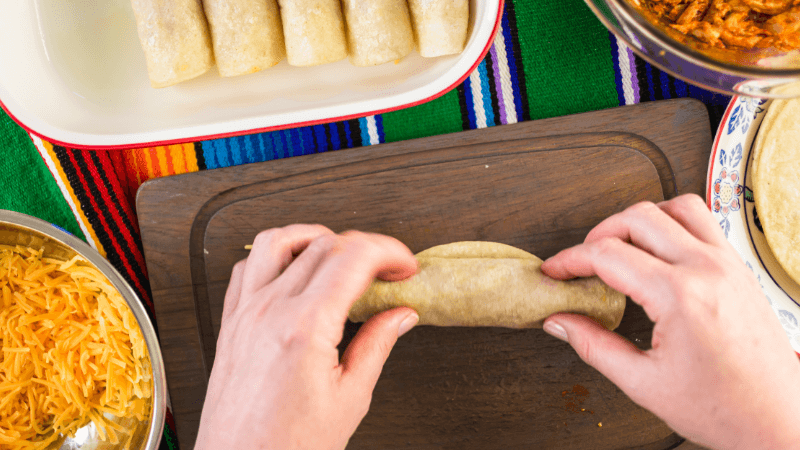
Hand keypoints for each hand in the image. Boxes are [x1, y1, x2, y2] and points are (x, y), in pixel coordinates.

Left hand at [195, 225, 419, 449]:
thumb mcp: (349, 398)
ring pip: (278, 240)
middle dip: (364, 247)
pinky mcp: (231, 322)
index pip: (353, 256)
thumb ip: (377, 345)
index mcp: (305, 327)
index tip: (404, 266)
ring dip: (315, 238)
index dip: (389, 252)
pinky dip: (275, 256)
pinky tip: (294, 271)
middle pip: (323, 244)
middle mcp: (270, 311)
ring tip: (340, 256)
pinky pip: (247, 266)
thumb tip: (399, 316)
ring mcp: (246, 313)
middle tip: (386, 271)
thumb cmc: (287, 446)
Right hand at [541, 194, 799, 449]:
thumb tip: (560, 322)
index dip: (570, 260)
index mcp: (680, 296)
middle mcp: (707, 269)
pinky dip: (671, 224)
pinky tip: (657, 250)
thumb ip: (593, 345)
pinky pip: (702, 221)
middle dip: (598, 234)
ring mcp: (728, 264)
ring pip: (675, 206)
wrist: (779, 419)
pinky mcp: (739, 268)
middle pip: (638, 218)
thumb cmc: (725, 408)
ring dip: (638, 220)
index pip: (608, 255)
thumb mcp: (644, 383)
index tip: (555, 271)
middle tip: (580, 262)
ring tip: (618, 246)